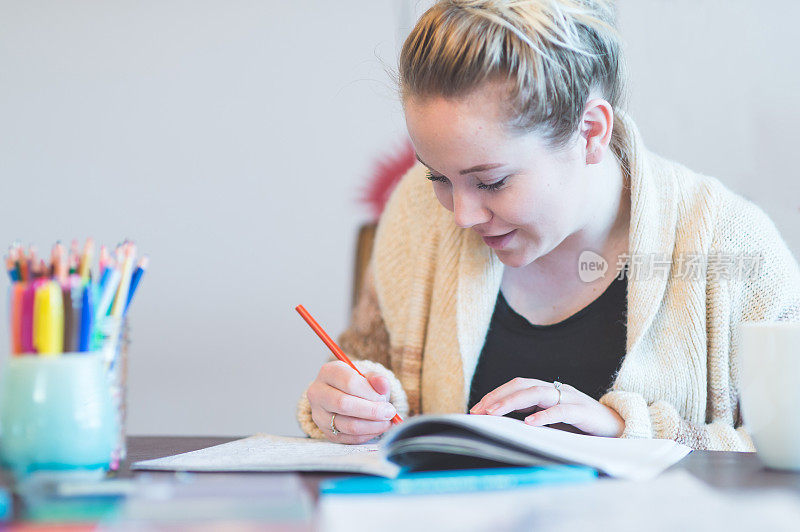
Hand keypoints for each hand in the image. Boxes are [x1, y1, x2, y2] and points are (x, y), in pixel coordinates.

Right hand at [306, 360, 396, 443]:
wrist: (343, 395)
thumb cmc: (357, 384)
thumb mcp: (368, 376)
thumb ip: (376, 379)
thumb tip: (382, 383)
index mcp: (328, 372)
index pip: (349, 382)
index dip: (370, 392)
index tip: (384, 398)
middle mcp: (318, 393)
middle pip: (344, 404)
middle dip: (371, 410)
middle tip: (389, 412)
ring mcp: (319, 414)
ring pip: (347, 425)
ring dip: (372, 426)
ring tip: (386, 422)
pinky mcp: (325, 432)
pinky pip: (349, 438)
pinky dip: (367, 435)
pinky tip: (377, 428)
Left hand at [470, 378, 624, 437]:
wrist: (621, 427)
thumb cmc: (583, 427)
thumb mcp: (554, 422)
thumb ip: (534, 418)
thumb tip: (504, 426)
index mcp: (549, 390)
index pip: (517, 384)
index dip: (496, 393)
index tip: (477, 408)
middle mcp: (557, 389)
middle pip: (523, 384)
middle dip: (498, 396)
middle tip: (479, 410)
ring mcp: (570, 398)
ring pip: (537, 392)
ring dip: (512, 402)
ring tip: (495, 412)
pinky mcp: (583, 412)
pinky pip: (561, 410)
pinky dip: (544, 415)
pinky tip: (530, 423)